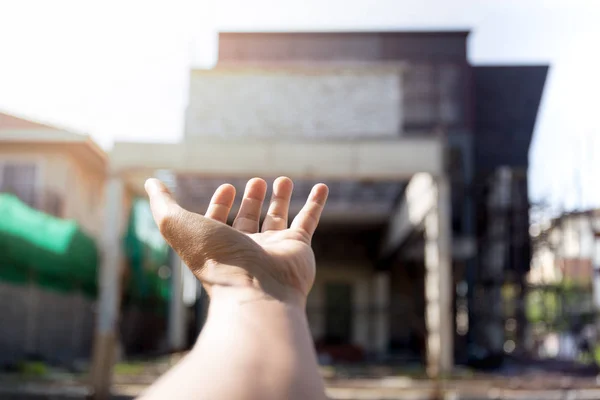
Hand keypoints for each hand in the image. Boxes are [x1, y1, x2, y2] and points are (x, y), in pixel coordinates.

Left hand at [145, 177, 327, 306]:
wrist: (256, 290)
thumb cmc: (216, 259)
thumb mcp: (178, 225)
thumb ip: (163, 205)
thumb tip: (150, 183)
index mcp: (218, 246)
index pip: (220, 221)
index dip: (221, 203)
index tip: (227, 187)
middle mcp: (246, 249)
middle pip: (249, 219)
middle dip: (251, 200)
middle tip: (255, 181)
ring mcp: (274, 248)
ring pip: (279, 218)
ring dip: (281, 198)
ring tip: (283, 179)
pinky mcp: (298, 246)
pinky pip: (310, 219)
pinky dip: (316, 203)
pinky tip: (322, 186)